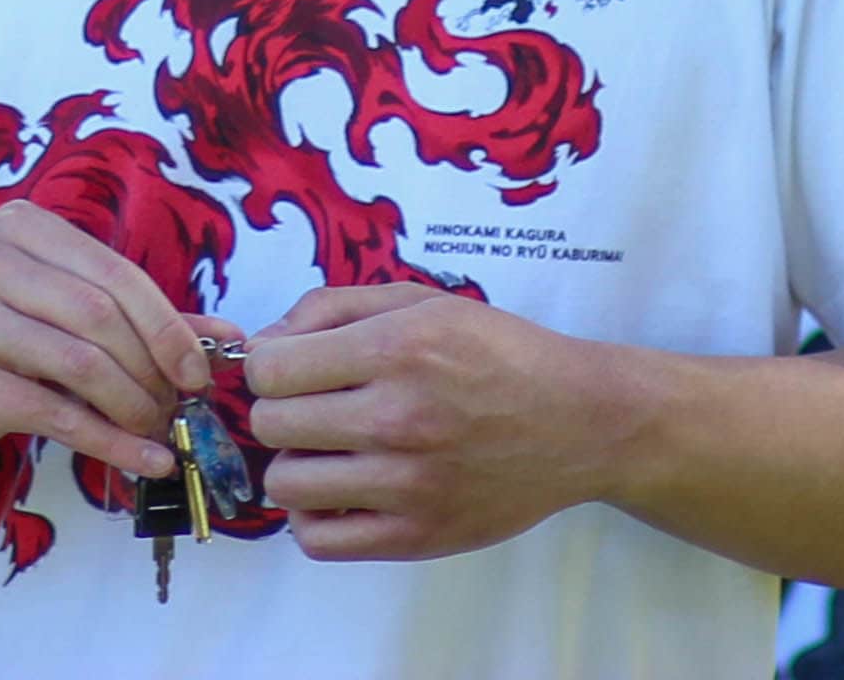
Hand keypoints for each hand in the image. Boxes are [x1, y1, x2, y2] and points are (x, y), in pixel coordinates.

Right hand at [0, 201, 210, 483]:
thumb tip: (228, 336)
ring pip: (84, 364)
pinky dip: (113, 442)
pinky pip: (59, 414)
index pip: (115, 272)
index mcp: (16, 227)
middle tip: (179, 408)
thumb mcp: (57, 315)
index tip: (199, 372)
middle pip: (102, 316)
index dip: (168, 325)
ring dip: (136, 407)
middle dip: (154, 370)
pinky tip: (143, 460)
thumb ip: (137, 318)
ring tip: (158, 432)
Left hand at [243, 276, 629, 561]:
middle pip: (270, 424)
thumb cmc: (497, 354)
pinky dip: (313, 517)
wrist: (580, 423)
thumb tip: (264, 342)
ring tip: (328, 450)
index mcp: (395, 351)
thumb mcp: (420, 302)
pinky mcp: (418, 537)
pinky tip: (339, 491)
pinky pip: (318, 541)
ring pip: (286, 484)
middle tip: (314, 406)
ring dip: (295, 463)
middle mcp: (398, 419)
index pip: (269, 369)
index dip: (268, 363)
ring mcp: (408, 486)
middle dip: (280, 409)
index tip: (292, 367)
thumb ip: (331, 308)